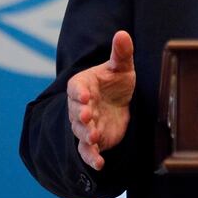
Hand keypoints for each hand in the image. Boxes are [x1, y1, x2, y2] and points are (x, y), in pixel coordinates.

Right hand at [66, 30, 135, 170]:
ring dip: (85, 134)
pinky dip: (91, 158)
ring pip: (80, 131)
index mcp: (82, 85)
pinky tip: (99, 164)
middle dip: (80, 115)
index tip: (85, 95)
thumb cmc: (116, 81)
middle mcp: (79, 106)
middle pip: (75, 111)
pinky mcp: (93, 140)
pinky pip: (87, 151)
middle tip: (86, 116)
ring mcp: (85, 124)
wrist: (119, 102)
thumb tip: (122, 33)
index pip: (76, 88)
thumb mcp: (121, 66)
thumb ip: (121, 52)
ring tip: (93, 137)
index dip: (79, 92)